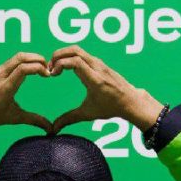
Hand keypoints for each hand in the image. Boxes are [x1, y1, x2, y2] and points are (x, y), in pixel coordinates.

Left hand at [0, 52, 51, 131]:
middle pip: (21, 57)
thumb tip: (50, 129)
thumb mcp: (14, 118)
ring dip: (31, 58)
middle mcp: (1, 76)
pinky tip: (29, 68)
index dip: (38, 68)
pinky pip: (11, 61)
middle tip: (47, 67)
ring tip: (41, 67)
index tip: (47, 75)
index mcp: (6, 87)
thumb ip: (33, 120)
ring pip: (16, 56)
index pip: (23, 68)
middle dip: (37, 58)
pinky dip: (23, 60)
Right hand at [49, 45, 163, 133]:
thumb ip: (69, 119)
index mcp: (95, 80)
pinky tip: (65, 67)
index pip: (76, 62)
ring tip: (55, 68)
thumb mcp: (88, 114)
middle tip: (49, 67)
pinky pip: (82, 53)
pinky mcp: (99, 62)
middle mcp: (98, 68)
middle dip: (58, 55)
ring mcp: (99, 63)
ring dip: (63, 55)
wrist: (130, 101)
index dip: (60, 64)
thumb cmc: (110, 108)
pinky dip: (70, 56)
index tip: (53, 74)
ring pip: (78, 50)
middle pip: (75, 50)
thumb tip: (53, 130)